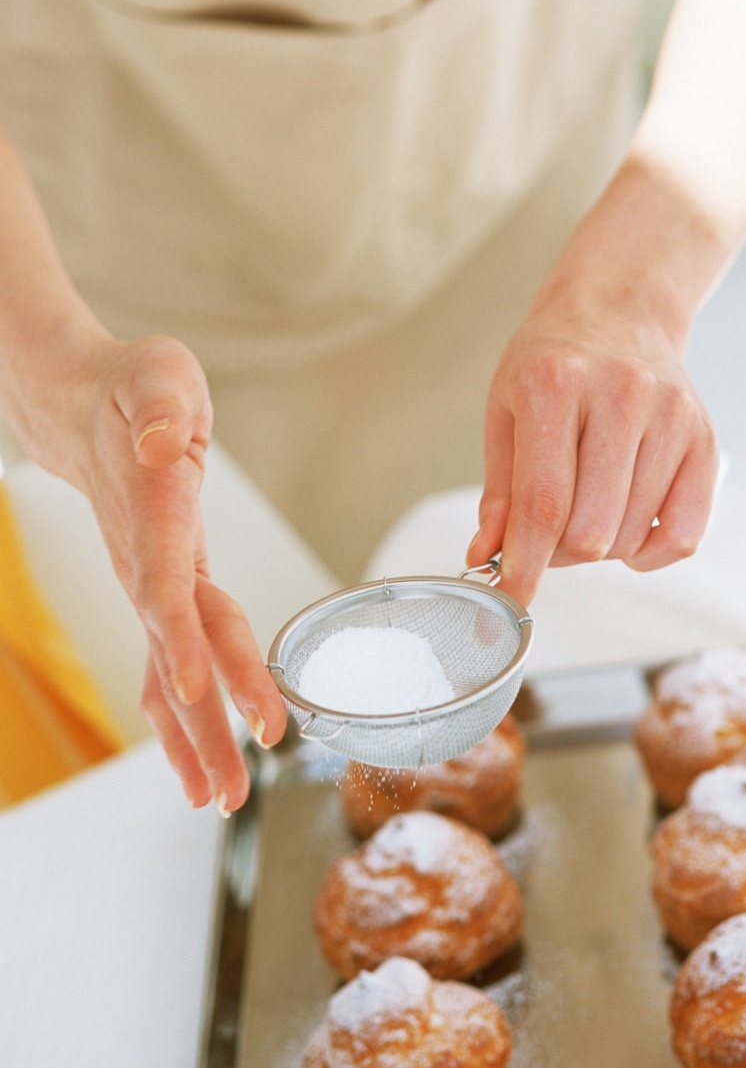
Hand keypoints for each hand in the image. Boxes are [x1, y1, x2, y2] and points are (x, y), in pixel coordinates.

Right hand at [67, 333, 286, 810]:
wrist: (81, 407)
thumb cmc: (131, 388)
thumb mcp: (155, 376)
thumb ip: (159, 409)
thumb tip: (163, 443)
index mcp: (155, 516)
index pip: (168, 586)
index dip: (182, 639)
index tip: (198, 693)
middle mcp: (148, 563)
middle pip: (179, 651)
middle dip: (206, 720)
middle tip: (234, 788)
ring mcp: (146, 583)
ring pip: (170, 672)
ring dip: (195, 739)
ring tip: (219, 800)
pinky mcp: (155, 591)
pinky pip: (167, 663)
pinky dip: (182, 717)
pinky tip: (195, 761)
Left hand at [466, 161, 720, 608]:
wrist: (617, 310)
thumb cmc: (551, 361)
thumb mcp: (505, 411)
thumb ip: (499, 492)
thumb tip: (487, 556)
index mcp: (554, 385)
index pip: (542, 503)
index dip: (526, 564)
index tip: (512, 601)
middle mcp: (619, 397)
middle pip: (589, 530)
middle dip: (558, 553)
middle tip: (546, 532)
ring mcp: (668, 417)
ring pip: (630, 537)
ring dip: (599, 546)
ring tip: (584, 508)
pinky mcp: (703, 438)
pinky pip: (682, 534)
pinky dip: (647, 551)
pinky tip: (625, 525)